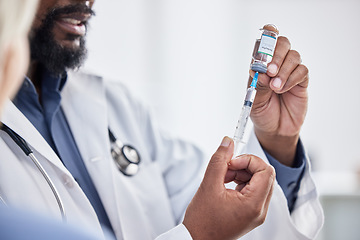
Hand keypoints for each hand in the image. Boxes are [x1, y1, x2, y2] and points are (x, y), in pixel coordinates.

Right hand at [183, 137, 274, 239]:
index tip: (232, 161)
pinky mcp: (250, 213)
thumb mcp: (208, 185)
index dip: (249, 160)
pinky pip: (252, 190)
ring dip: (241, 173)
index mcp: (253, 204)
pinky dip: (240, 182)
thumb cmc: (202, 221)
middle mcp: (259, 210)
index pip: (265, 170)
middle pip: (264, 175)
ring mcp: (256, 213)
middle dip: (244, 166)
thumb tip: (228, 142)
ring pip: (258, 181)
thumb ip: (219, 160)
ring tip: (222, 178)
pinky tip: (224, 184)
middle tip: (226, 168)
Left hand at [249, 24, 308, 165]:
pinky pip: (302, 71)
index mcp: (261, 65)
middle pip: (282, 44)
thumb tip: (260, 71)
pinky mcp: (301, 81)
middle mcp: (276, 65)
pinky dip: (292, 78)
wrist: (275, 130)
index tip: (267, 38)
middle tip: (270, 71)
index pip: (265, 44)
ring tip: (275, 87)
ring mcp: (290, 71)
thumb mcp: (255, 102)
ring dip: (284, 70)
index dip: (267, 36)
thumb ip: (259, 86)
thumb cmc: (262, 113)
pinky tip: (284, 89)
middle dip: (277, 54)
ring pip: (294, 56)